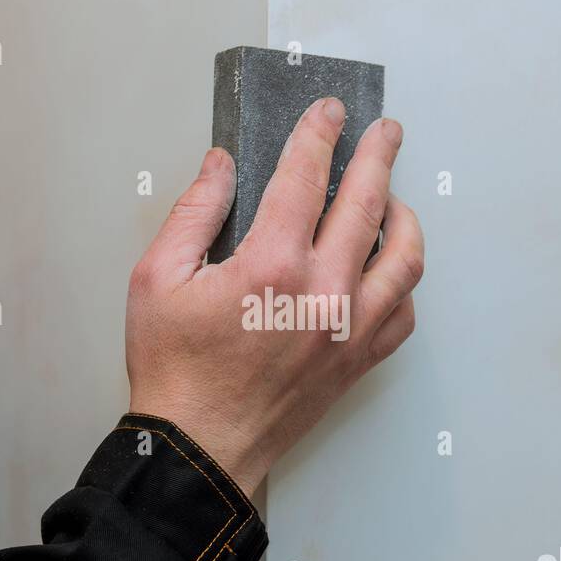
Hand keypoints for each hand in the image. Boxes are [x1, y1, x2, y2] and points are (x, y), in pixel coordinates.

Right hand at [125, 97, 423, 497]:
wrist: (199, 448)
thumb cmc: (174, 370)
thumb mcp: (156, 279)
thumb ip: (194, 212)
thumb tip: (220, 165)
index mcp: (272, 265)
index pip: (306, 177)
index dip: (319, 134)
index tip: (329, 113)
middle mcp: (323, 293)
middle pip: (368, 204)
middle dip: (379, 155)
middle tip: (385, 131)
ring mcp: (349, 330)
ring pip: (404, 259)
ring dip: (404, 217)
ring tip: (395, 197)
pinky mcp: (357, 361)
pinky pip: (403, 313)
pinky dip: (402, 282)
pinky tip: (387, 268)